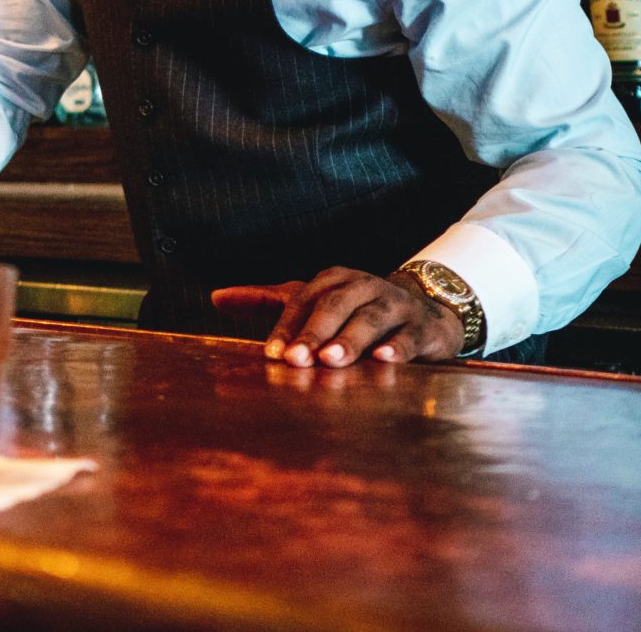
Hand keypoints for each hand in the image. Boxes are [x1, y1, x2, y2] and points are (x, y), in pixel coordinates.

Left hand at [210, 266, 465, 366]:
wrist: (425, 310)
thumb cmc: (355, 308)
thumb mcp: (313, 300)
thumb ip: (266, 300)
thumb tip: (215, 297)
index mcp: (332, 280)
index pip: (303, 302)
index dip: (286, 328)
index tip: (271, 355)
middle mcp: (362, 286)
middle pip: (335, 306)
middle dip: (314, 332)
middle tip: (297, 360)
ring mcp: (395, 304)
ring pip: (370, 319)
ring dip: (350, 339)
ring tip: (332, 360)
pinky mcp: (422, 326)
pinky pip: (410, 335)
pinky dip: (397, 347)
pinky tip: (384, 359)